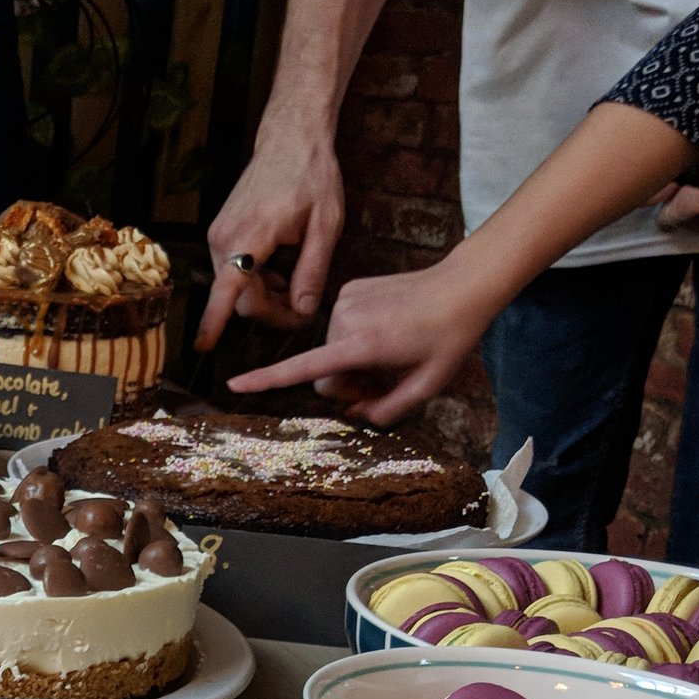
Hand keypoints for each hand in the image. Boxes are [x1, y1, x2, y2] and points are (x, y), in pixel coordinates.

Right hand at [194, 116, 346, 344]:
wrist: (290, 140)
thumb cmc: (311, 176)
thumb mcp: (326, 226)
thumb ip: (312, 272)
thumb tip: (303, 311)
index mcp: (250, 235)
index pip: (228, 289)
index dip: (215, 321)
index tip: (202, 345)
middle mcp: (224, 238)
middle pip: (240, 299)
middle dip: (271, 310)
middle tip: (304, 307)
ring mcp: (218, 235)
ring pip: (236, 288)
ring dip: (264, 295)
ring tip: (295, 280)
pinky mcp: (220, 234)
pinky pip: (233, 273)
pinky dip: (255, 280)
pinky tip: (278, 267)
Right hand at [221, 255, 496, 426]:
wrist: (464, 285)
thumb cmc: (449, 338)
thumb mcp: (426, 386)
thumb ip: (386, 410)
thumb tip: (356, 414)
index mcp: (361, 344)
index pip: (304, 367)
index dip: (267, 380)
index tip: (235, 385)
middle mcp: (344, 320)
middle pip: (323, 370)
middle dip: (345, 384)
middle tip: (382, 384)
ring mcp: (344, 301)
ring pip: (331, 348)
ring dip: (353, 361)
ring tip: (390, 356)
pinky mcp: (349, 289)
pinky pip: (341, 327)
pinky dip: (357, 338)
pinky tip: (388, 332)